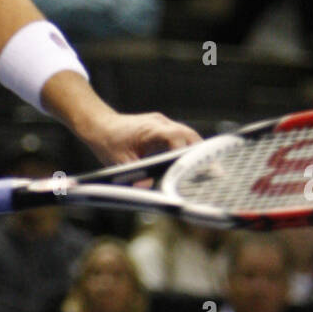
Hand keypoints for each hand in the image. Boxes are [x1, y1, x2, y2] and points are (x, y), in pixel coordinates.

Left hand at [83, 111, 202, 169]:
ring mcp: (163, 124)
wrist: (99, 125)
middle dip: (200, 154)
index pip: (177, 138)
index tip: (197, 168)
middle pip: (189, 136)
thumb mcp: (119, 161)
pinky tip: (191, 165)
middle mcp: (161, 123)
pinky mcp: (162, 128)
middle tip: (213, 172)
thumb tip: (146, 188)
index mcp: (151, 129)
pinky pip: (180, 137)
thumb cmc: (108, 142)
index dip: (188, 154)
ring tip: (207, 171)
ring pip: (187, 136)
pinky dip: (187, 150)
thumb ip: (134, 174)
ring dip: (196, 152)